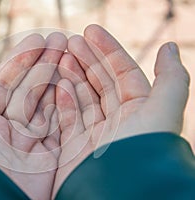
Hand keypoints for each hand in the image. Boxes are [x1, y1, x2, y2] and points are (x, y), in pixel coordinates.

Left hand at [0, 32, 66, 199]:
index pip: (6, 83)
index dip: (20, 60)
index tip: (36, 40)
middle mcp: (9, 131)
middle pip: (30, 90)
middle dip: (45, 63)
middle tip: (59, 39)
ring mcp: (31, 144)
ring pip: (48, 103)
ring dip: (59, 77)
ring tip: (70, 53)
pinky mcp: (50, 158)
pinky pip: (62, 125)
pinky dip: (68, 103)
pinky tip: (72, 81)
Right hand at [53, 24, 189, 194]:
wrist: (116, 196)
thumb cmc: (141, 152)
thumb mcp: (163, 112)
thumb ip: (171, 79)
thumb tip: (170, 47)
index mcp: (139, 110)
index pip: (122, 72)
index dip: (107, 50)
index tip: (90, 32)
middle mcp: (118, 121)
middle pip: (100, 82)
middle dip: (86, 59)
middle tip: (70, 40)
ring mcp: (94, 133)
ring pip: (81, 96)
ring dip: (71, 75)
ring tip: (60, 56)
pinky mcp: (75, 145)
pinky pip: (67, 116)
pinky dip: (62, 99)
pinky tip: (58, 83)